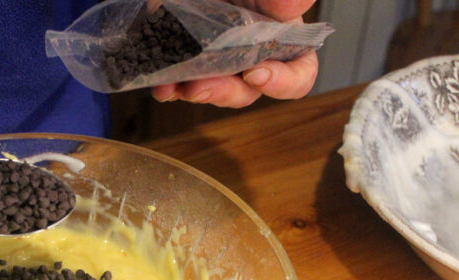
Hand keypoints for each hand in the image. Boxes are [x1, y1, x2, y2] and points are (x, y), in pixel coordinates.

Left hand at [151, 0, 318, 106]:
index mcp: (280, 34)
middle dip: (226, 92)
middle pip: (247, 89)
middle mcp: (249, 51)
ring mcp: (216, 58)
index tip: (257, 74)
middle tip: (203, 86)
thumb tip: (291, 7)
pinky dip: (169, 86)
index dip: (284, 81)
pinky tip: (160, 83)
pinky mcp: (185, 57)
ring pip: (211, 89)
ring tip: (177, 87)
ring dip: (194, 92)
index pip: (298, 72)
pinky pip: (179, 82)